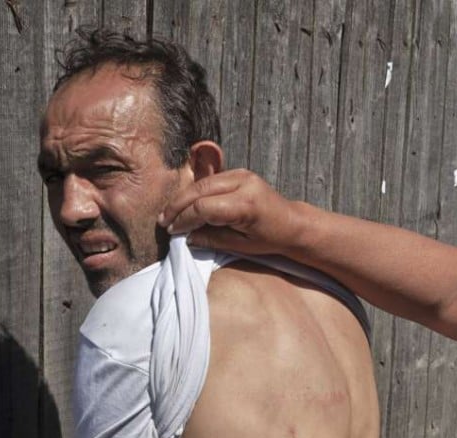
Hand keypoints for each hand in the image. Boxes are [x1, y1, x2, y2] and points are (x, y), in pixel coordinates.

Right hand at [158, 169, 303, 255]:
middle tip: (164, 221)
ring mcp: (242, 174)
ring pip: (202, 183)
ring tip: (170, 214)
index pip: (204, 208)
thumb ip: (212, 238)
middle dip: (178, 206)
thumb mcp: (241, 245)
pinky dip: (195, 192)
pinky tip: (185, 205)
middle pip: (199, 190)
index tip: (173, 231)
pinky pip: (210, 181)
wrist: (291, 222)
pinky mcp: (239, 172)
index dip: (185, 220)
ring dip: (183, 198)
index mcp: (246, 204)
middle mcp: (243, 183)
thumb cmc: (270, 238)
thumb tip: (186, 237)